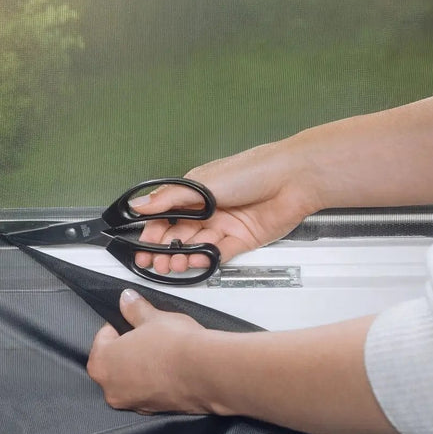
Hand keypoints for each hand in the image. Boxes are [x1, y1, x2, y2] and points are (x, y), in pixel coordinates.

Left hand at [86, 289, 221, 414]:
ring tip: (162, 353)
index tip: (134, 323)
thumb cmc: (174, 345)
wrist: (205, 372)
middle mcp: (111, 389)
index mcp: (101, 363)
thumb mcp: (152, 318)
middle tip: (148, 337)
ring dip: (141, 368)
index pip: (103, 338)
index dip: (120, 326)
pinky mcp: (153, 411)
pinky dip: (155, 383)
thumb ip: (134, 309)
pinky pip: (148, 392)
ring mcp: (132, 403)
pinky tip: (170, 371)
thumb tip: (126, 299)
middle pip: (114, 362)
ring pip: (131, 380)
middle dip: (128, 350)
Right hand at [132, 140, 319, 273]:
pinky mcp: (241, 239)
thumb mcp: (201, 183)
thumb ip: (169, 198)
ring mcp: (225, 225)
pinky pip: (218, 253)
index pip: (166, 216)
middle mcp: (209, 209)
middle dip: (164, 249)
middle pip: (179, 234)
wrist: (293, 179)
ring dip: (183, 256)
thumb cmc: (252, 170)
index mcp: (196, 192)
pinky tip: (196, 261)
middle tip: (154, 262)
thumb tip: (140, 204)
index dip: (153, 232)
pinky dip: (206, 259)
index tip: (143, 246)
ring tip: (174, 263)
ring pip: (196, 246)